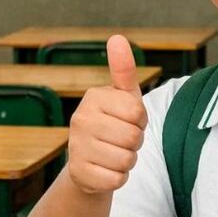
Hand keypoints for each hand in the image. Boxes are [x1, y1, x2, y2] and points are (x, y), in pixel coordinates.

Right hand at [67, 35, 148, 194]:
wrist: (89, 162)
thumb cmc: (113, 123)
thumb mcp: (122, 97)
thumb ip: (123, 69)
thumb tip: (117, 37)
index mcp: (93, 97)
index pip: (138, 113)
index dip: (140, 121)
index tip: (127, 121)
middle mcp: (80, 119)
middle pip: (133, 138)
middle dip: (135, 142)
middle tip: (120, 140)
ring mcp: (76, 147)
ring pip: (127, 160)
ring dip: (127, 161)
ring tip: (113, 154)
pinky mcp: (78, 173)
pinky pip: (117, 179)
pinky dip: (118, 178)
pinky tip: (106, 169)